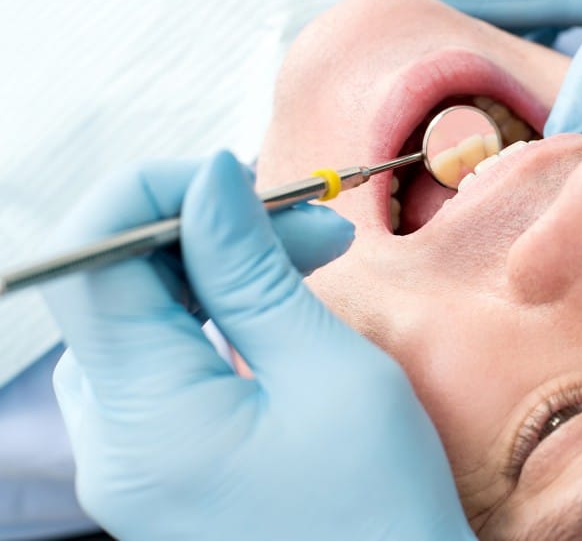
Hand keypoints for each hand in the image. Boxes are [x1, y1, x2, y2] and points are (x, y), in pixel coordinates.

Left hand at [44, 152, 471, 539]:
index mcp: (145, 424)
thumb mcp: (329, 372)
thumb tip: (208, 182)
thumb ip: (250, 272)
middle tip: (311, 225)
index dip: (155, 195)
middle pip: (117, 286)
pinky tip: (276, 306)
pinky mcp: (159, 465)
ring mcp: (131, 461)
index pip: (93, 262)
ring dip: (217, 269)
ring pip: (141, 318)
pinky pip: (161, 362)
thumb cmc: (381, 511)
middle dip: (205, 231)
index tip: (239, 181)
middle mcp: (112, 446)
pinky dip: (213, 316)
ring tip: (310, 260)